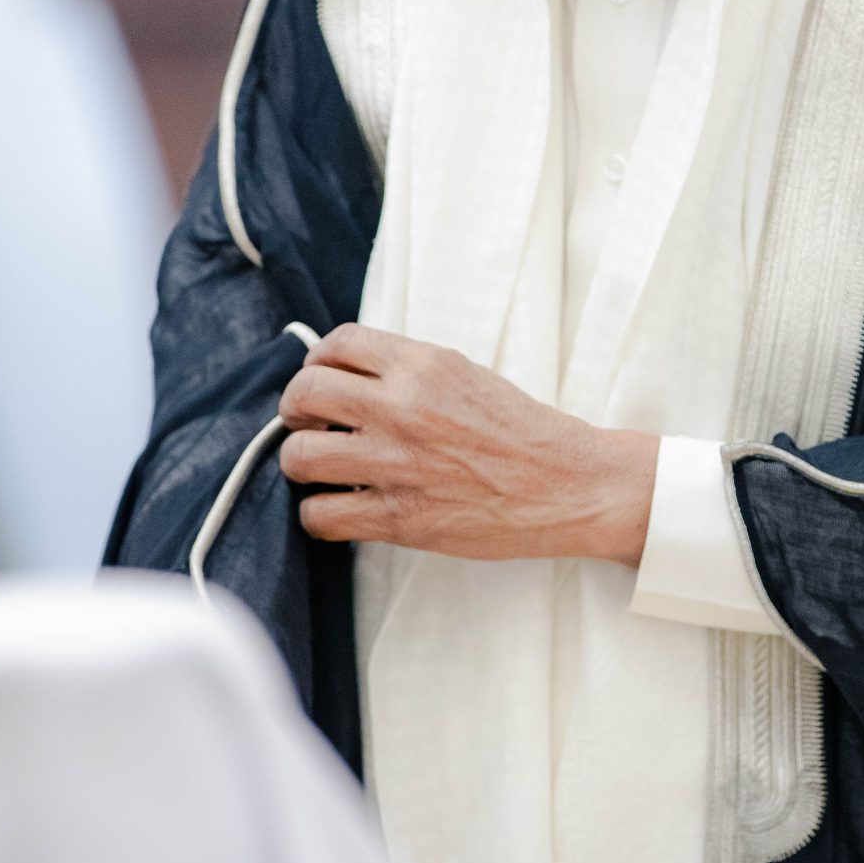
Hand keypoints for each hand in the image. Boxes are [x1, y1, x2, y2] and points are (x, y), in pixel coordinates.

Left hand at [278, 323, 656, 566]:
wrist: (567, 484)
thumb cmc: (520, 432)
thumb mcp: (463, 374)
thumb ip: (406, 371)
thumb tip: (347, 374)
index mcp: (422, 365)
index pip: (334, 345)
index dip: (316, 364)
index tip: (322, 383)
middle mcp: (402, 407)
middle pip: (304, 394)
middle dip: (296, 412)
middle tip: (312, 426)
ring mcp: (397, 463)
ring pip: (299, 455)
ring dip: (301, 463)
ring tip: (322, 470)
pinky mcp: (400, 517)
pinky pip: (320, 515)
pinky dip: (320, 515)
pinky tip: (341, 510)